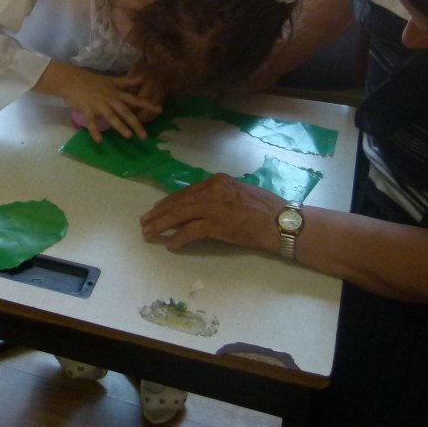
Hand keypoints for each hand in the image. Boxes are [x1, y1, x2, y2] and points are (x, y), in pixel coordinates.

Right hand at [39, 63, 161, 142]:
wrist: (71, 80)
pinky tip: (99, 141)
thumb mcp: (112, 80)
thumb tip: (143, 78)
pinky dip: (95, 131)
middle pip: (125, 112)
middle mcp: (110, 99)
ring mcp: (98, 105)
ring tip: (128, 136)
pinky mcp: (87, 110)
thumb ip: (127, 81)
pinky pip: (91, 122)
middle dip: (136, 123)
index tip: (159, 110)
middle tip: (145, 136)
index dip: (147, 104)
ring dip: (120, 126)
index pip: (134, 99)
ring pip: (111, 117)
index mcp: (116, 93)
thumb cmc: (92, 80)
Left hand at [139, 174, 283, 254]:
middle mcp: (213, 190)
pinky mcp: (217, 224)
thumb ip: (220, 195)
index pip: (187, 191)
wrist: (282, 222)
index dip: (169, 201)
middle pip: (179, 201)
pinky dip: (178, 238)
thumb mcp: (239, 193)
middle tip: (145, 222)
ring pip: (180, 214)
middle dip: (159, 212)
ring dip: (162, 225)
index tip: (157, 209)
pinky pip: (191, 231)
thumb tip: (201, 204)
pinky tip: (170, 245)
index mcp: (218, 181)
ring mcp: (214, 206)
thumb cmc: (266, 209)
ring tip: (149, 233)